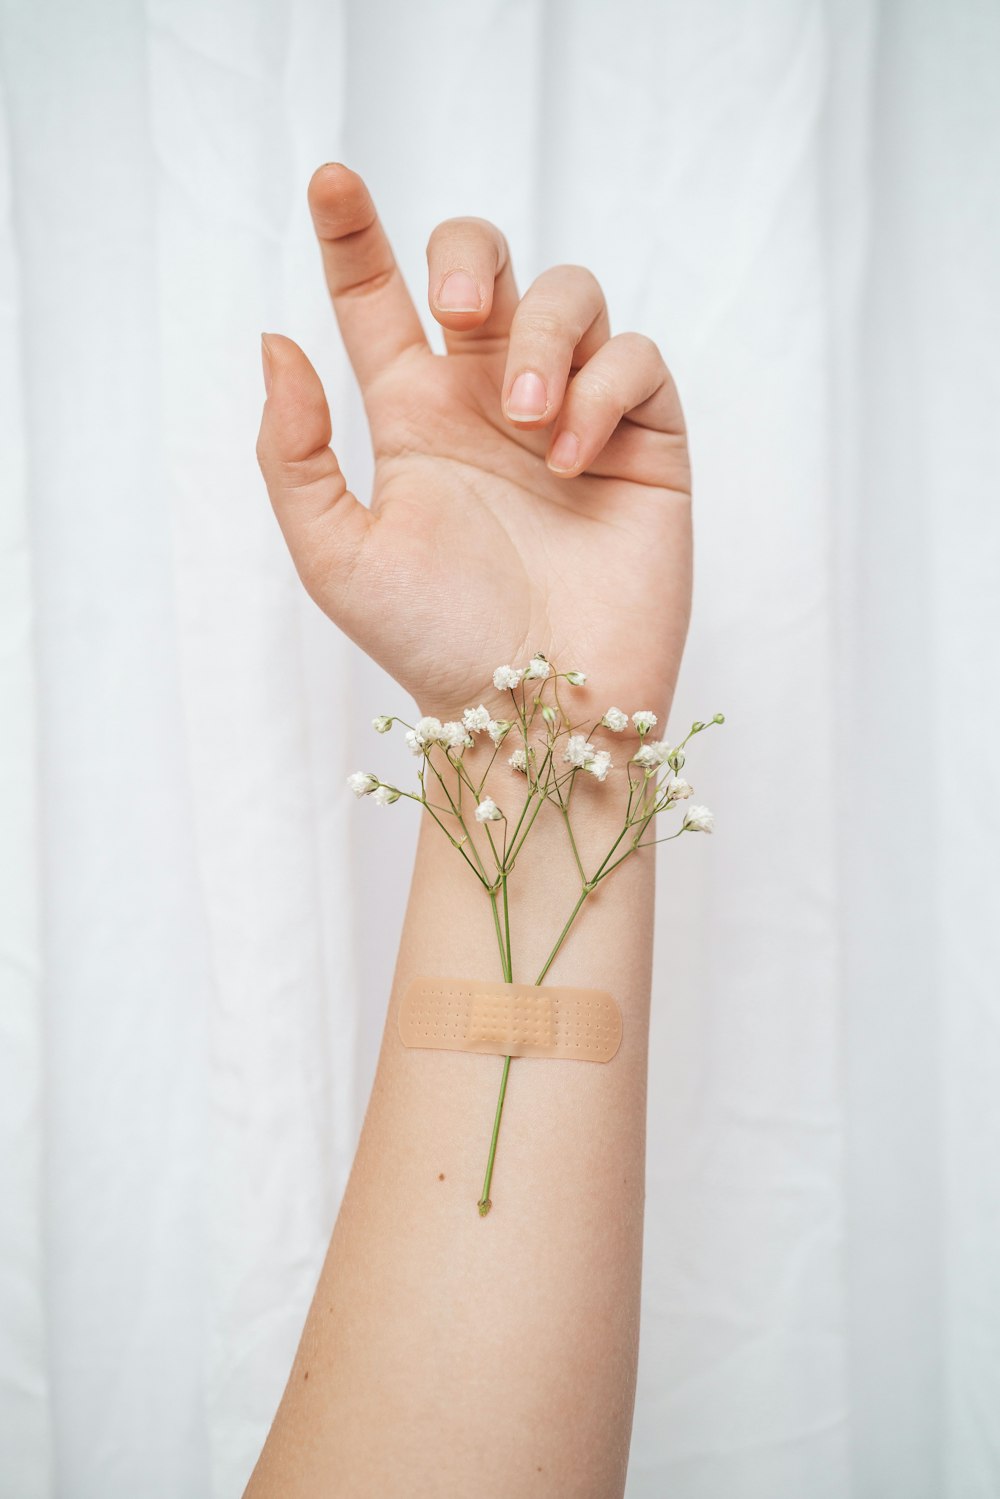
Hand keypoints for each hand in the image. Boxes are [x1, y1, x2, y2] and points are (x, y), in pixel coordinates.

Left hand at [256, 163, 691, 722]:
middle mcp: (492, 402)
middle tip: (457, 305)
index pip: (380, 301)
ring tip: (529, 421)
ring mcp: (574, 416)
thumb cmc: (435, 645)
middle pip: (487, 264)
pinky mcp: (644, 443)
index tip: (328, 181)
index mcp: (416, 417)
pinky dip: (605, 388)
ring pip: (571, 296)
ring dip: (545, 339)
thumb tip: (277, 342)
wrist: (537, 717)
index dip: (354, 235)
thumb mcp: (337, 556)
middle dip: (472, 253)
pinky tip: (574, 455)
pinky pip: (636, 363)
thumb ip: (294, 453)